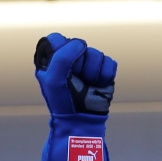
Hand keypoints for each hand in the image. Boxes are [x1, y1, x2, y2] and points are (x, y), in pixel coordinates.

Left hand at [34, 33, 116, 160]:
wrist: (82, 121)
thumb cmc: (64, 102)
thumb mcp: (54, 79)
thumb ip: (62, 56)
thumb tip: (81, 44)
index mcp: (52, 60)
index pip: (57, 39)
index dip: (61, 50)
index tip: (62, 67)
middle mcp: (70, 60)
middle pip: (80, 44)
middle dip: (79, 63)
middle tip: (75, 80)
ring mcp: (88, 66)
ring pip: (96, 53)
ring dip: (92, 71)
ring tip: (87, 85)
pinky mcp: (103, 72)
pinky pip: (109, 62)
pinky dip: (104, 75)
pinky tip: (97, 85)